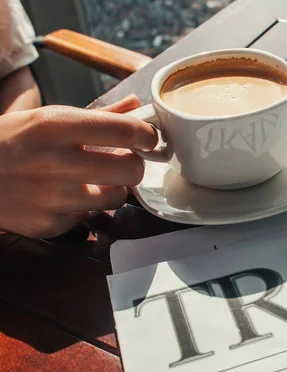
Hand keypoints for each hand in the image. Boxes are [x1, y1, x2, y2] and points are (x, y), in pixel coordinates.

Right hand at [0, 95, 156, 237]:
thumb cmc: (9, 142)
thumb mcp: (46, 118)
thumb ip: (98, 115)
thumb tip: (136, 107)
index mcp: (54, 126)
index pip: (125, 131)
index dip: (147, 135)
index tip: (149, 138)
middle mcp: (54, 163)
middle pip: (131, 171)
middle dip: (134, 165)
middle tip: (125, 161)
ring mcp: (50, 198)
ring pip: (116, 198)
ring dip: (113, 188)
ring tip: (95, 179)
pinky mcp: (47, 225)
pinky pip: (88, 218)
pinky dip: (84, 207)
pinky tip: (66, 196)